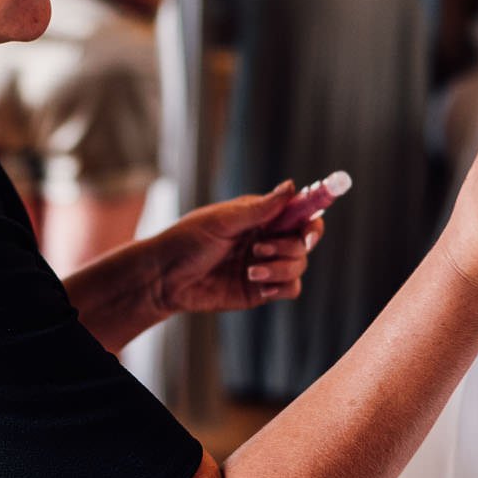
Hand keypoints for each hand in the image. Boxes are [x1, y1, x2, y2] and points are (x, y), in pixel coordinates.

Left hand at [153, 181, 326, 314]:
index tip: (311, 225)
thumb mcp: (222, 220)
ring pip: (299, 266)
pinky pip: (290, 289)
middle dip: (289, 246)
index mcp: (260, 217)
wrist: (164, 278)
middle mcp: (267, 239)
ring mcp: (265, 265)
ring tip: (251, 271)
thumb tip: (291, 186)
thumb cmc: (187, 240)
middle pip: (304, 241)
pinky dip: (280, 286)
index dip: (313, 215)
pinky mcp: (260, 290)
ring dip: (281, 268)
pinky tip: (256, 284)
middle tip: (259, 248)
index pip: (299, 213)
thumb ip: (259, 208)